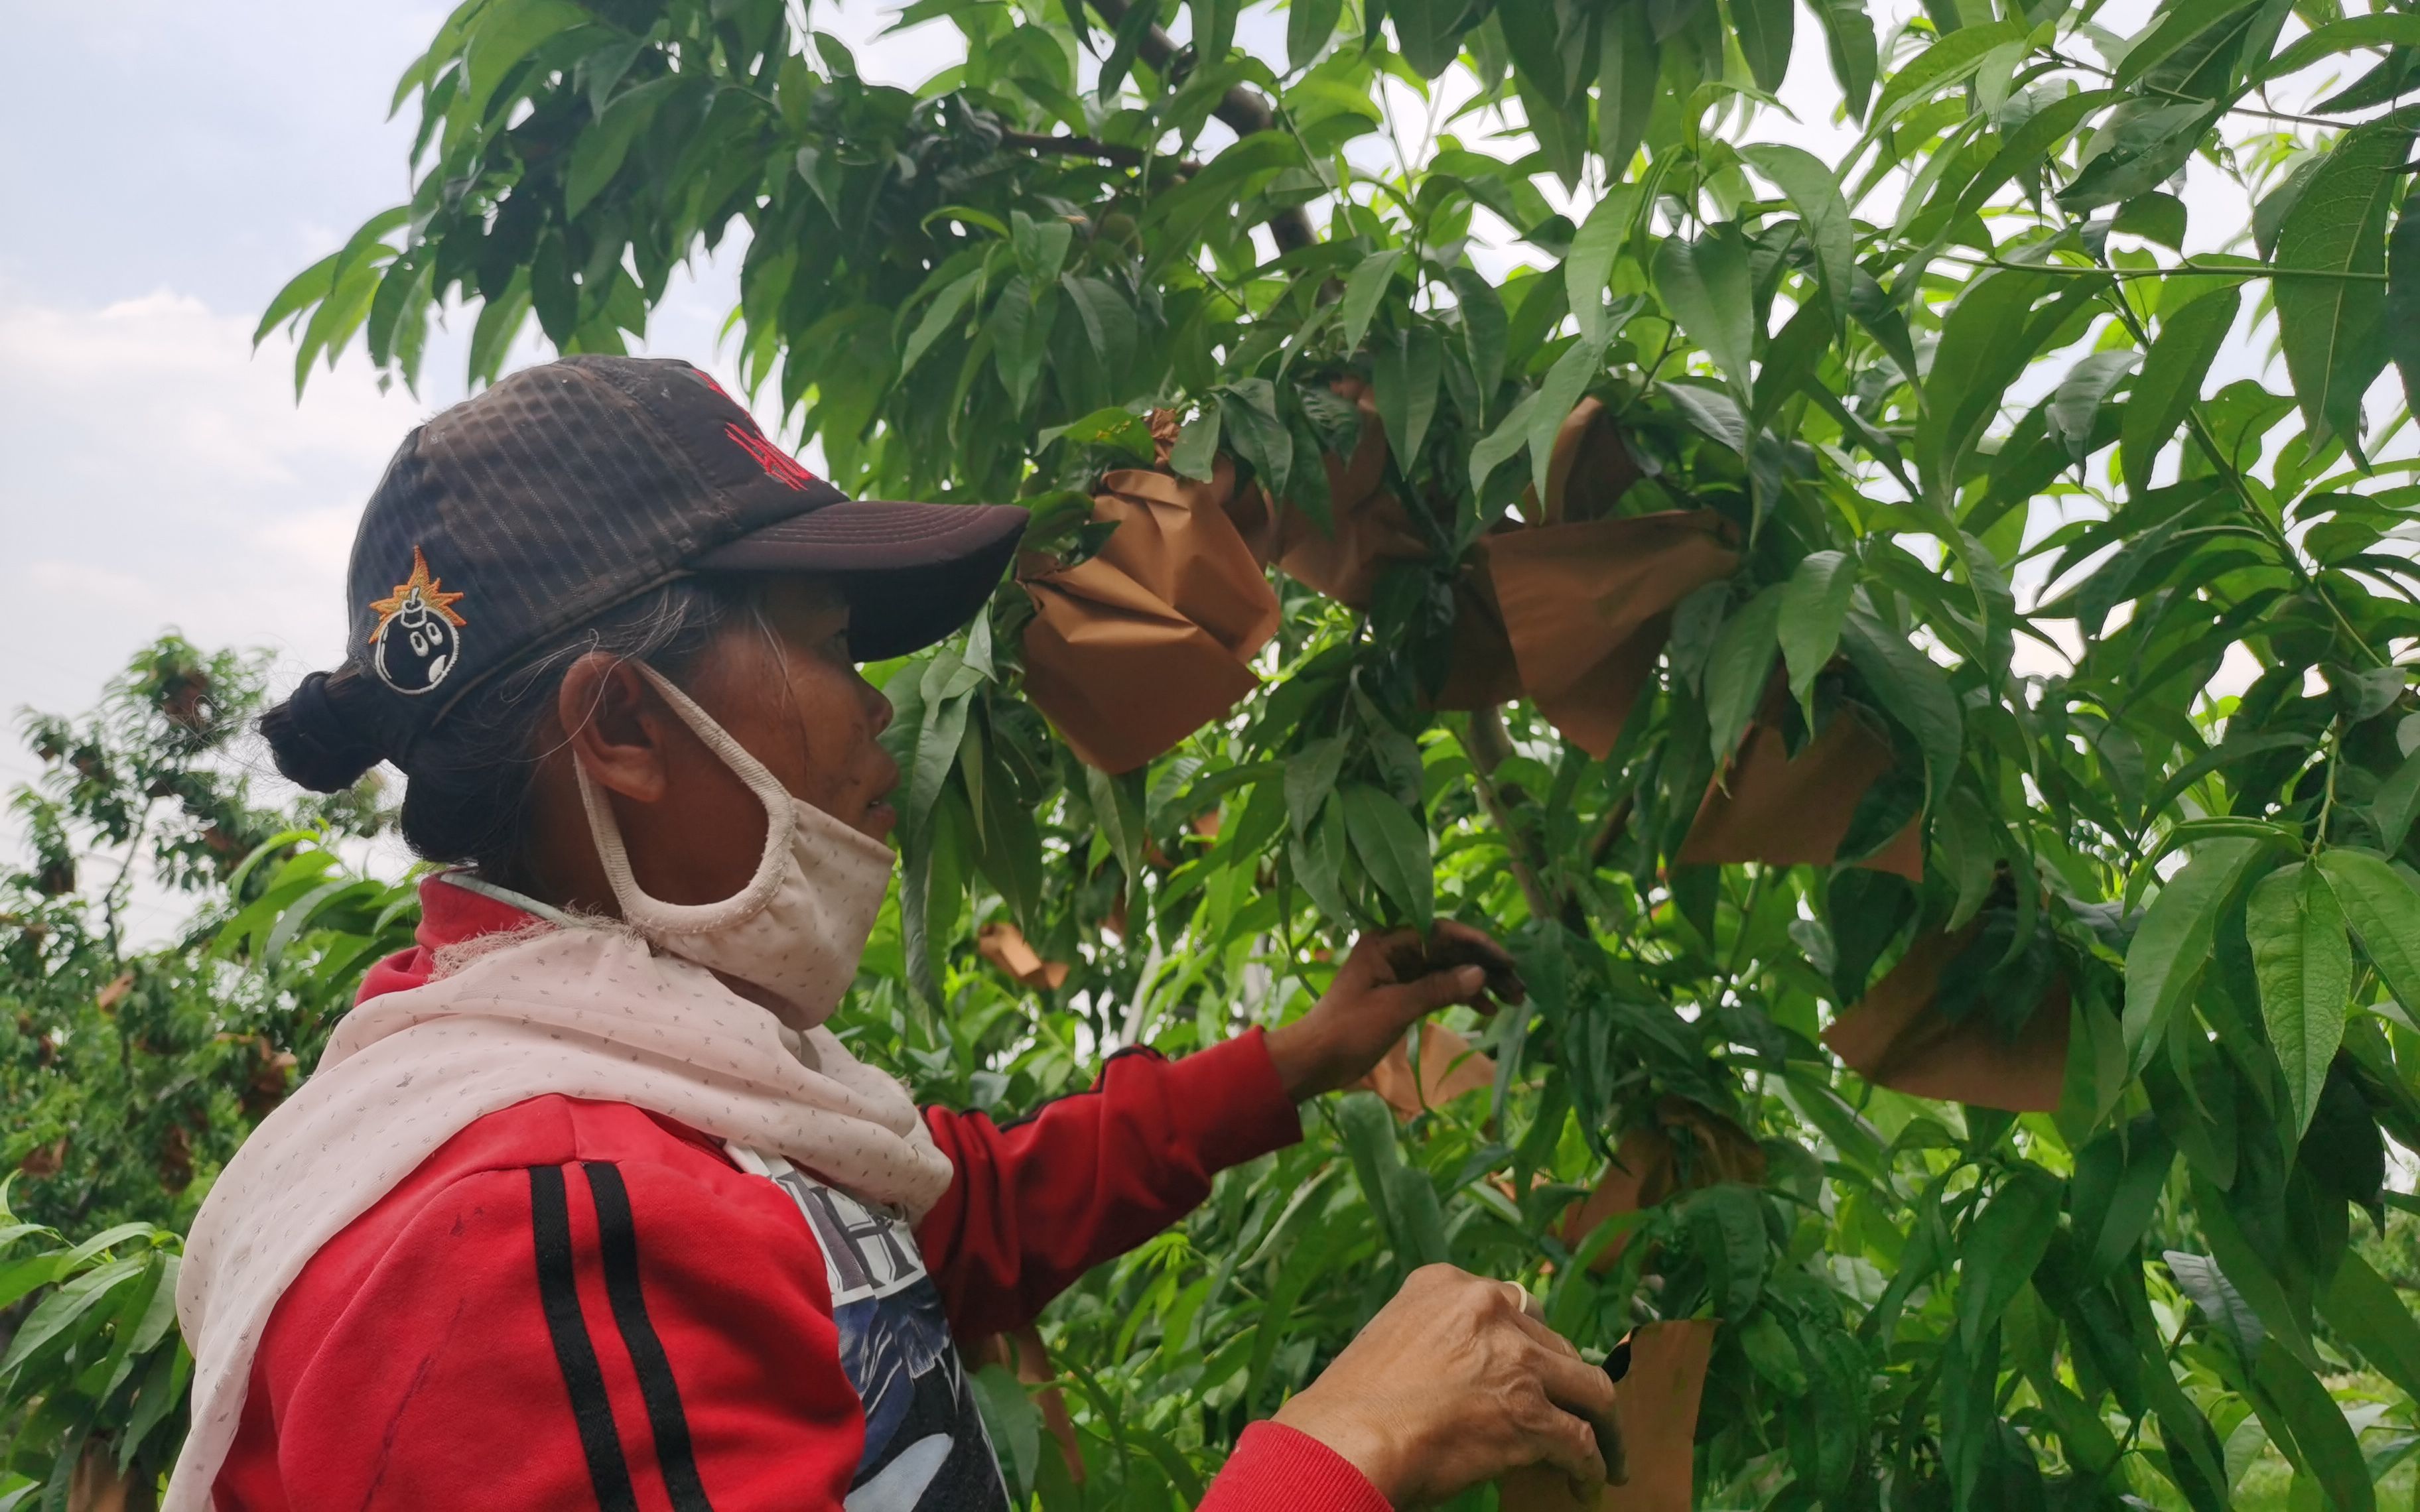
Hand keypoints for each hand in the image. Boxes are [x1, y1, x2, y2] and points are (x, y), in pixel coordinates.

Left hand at [1264, 922, 1523, 1100]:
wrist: (1315, 1059)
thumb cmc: (1348, 1030)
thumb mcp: (1396, 1008)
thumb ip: (1438, 988)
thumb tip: (1479, 973)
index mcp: (1386, 942)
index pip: (1441, 933)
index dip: (1478, 945)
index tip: (1508, 960)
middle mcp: (1393, 950)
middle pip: (1449, 951)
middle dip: (1484, 967)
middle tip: (1518, 987)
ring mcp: (1397, 971)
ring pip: (1447, 969)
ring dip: (1478, 982)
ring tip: (1512, 999)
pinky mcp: (1400, 993)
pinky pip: (1437, 987)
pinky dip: (1461, 995)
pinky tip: (1486, 1008)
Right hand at [1272, 1264, 1620, 1507]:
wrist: (1345, 1439)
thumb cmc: (1351, 1405)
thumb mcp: (1393, 1341)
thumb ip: (1439, 1342)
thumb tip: (1468, 1379)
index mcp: (1449, 1286)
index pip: (1515, 1307)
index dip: (1530, 1346)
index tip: (1538, 1370)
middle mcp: (1490, 1309)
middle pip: (1556, 1346)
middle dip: (1569, 1385)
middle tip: (1577, 1415)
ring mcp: (1516, 1360)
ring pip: (1590, 1388)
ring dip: (1602, 1425)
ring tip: (1607, 1455)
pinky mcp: (1531, 1413)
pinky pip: (1580, 1439)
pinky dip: (1590, 1465)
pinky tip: (1585, 1483)